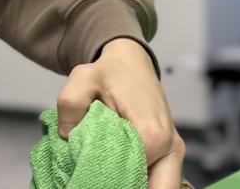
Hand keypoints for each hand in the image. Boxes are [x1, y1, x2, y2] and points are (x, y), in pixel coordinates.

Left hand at [56, 38, 185, 188]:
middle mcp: (170, 148)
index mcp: (152, 135)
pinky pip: (158, 179)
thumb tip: (67, 134)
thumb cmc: (110, 72)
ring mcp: (173, 153)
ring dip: (132, 184)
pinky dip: (138, 181)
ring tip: (103, 177)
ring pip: (159, 187)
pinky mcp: (169, 154)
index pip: (131, 179)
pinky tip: (114, 174)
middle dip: (125, 187)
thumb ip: (70, 103)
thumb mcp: (83, 78)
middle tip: (95, 180)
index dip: (106, 182)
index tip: (86, 176)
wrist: (131, 63)